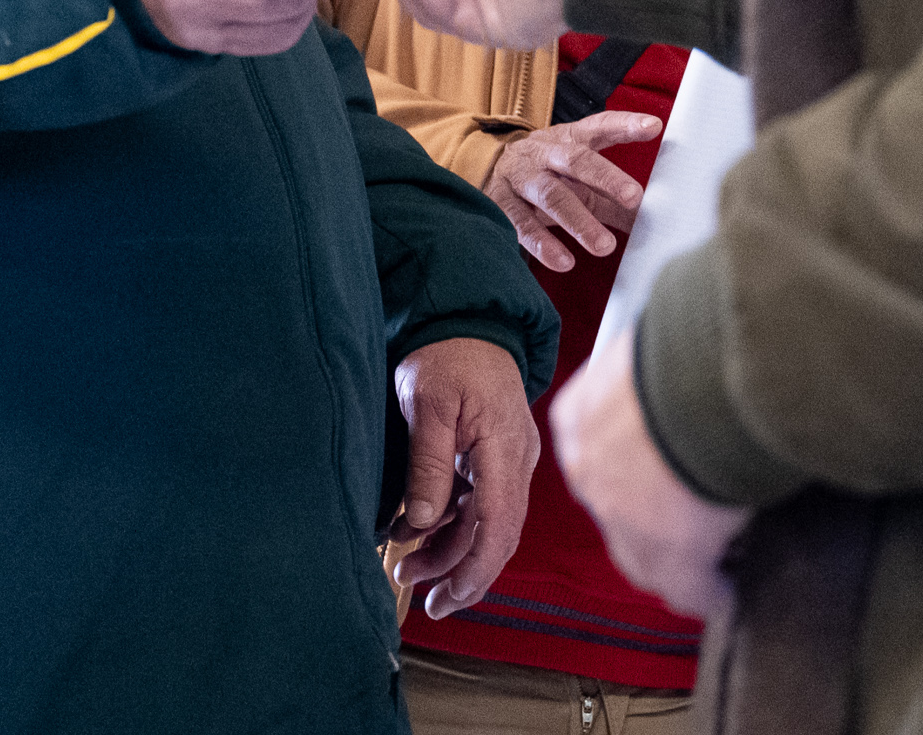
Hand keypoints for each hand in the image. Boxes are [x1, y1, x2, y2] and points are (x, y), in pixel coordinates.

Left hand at [385, 336, 538, 620]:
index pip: (497, 527)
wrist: (470, 320)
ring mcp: (508, 461)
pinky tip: (415, 534)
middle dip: (462, 575)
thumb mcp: (427, 402)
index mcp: (503, 451)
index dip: (474, 571)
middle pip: (496, 536)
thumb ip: (427, 463)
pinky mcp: (495, 458)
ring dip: (450, 551)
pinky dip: (450, 525)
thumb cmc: (449, 353)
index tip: (448, 598)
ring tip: (407, 569)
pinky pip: (479, 504)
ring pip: (485, 524)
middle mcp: (514, 463)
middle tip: (428, 604)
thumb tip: (422, 521)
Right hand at [487, 112, 662, 271]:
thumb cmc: (547, 174)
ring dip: (578, 220)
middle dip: (606, 178)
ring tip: (604, 246)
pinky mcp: (500, 202)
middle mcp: (544, 152)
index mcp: (568, 139)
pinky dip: (542, 243)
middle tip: (635, 197)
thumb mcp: (580, 180)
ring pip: (550, 194)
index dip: (625, 125)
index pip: (599, 127)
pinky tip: (563, 260)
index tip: (653, 127)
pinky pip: (520, 222)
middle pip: (575, 160)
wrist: (486, 170)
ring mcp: (520, 176)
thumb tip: (656, 223)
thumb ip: (614, 200)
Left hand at [551, 328, 744, 619]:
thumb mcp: (649, 348)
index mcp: (579, 418)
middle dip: (647, 519)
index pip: (594, 455)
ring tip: (709, 560)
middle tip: (685, 520)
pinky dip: (709, 590)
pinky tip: (726, 590)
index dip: (628, 468)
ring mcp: (626, 519)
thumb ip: (653, 366)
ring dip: (676, 560)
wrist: (703, 380)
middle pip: (615, 510)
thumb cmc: (683, 347)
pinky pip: (690, 586)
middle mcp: (591, 472)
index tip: (654, 473)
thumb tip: (683, 346)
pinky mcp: (672, 553)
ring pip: (644, 557)